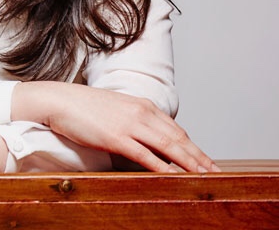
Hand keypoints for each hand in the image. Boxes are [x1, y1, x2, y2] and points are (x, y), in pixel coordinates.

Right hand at [14, 82, 219, 173]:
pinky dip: (163, 167)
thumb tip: (148, 142)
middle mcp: (142, 113)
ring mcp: (131, 125)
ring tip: (204, 178)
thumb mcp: (117, 111)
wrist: (61, 100)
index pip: (176, 130)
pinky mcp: (117, 137)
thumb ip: (135, 124)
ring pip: (169, 146)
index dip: (194, 147)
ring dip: (190, 164)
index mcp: (143, 106)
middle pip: (179, 139)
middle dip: (199, 158)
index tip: (207, 161)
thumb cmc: (84, 108)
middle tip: (217, 173)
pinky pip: (146, 155)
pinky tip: (174, 177)